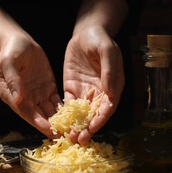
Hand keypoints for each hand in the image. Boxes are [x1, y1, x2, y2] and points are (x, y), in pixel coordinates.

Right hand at [0, 36, 61, 137]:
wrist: (20, 41)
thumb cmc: (11, 50)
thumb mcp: (8, 62)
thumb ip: (13, 80)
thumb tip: (18, 99)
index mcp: (11, 95)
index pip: (25, 111)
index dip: (36, 121)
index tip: (48, 128)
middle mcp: (24, 99)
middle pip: (38, 116)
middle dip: (50, 126)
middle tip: (63, 135)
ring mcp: (37, 95)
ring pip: (48, 112)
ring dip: (58, 121)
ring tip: (71, 129)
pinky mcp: (48, 89)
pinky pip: (56, 102)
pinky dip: (64, 110)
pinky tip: (74, 115)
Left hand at [63, 26, 124, 144]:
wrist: (86, 32)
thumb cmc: (100, 39)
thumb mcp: (107, 51)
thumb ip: (109, 70)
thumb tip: (110, 92)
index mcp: (112, 86)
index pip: (107, 107)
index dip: (100, 119)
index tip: (92, 129)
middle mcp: (99, 92)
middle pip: (94, 114)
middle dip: (87, 128)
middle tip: (78, 140)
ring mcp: (85, 91)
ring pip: (81, 113)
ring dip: (75, 125)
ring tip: (68, 136)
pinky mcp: (72, 88)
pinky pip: (68, 104)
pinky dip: (65, 115)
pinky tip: (58, 124)